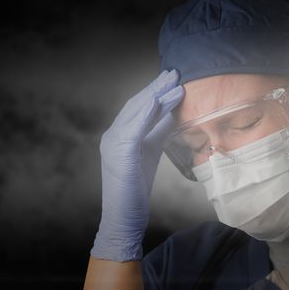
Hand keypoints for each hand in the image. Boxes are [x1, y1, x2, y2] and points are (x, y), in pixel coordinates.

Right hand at [91, 70, 183, 260]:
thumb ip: (157, 132)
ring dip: (156, 95)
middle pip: (137, 105)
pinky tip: (158, 100)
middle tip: (174, 73)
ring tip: (174, 82)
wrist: (124, 216)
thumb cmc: (136, 188)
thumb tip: (172, 114)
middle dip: (156, 87)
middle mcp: (113, 135)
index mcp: (120, 135)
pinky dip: (146, 112)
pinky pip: (134, 128)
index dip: (155, 91)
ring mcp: (113, 143)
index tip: (172, 79)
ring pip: (136, 112)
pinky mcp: (120, 153)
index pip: (138, 108)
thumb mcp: (150, 153)